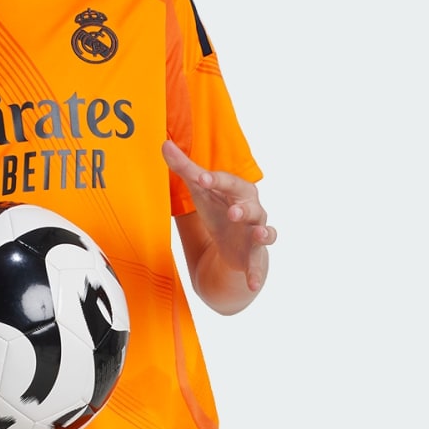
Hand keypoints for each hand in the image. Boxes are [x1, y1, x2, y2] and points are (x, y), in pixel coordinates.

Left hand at [162, 139, 274, 292]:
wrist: (234, 243)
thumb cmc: (218, 209)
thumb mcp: (200, 192)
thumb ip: (184, 169)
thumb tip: (164, 143)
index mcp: (238, 191)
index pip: (228, 183)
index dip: (216, 181)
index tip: (201, 179)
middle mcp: (251, 210)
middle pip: (251, 206)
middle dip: (243, 208)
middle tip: (233, 211)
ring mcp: (255, 234)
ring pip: (264, 231)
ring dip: (262, 233)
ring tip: (259, 235)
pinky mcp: (255, 257)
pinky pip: (259, 265)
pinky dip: (257, 275)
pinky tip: (253, 285)